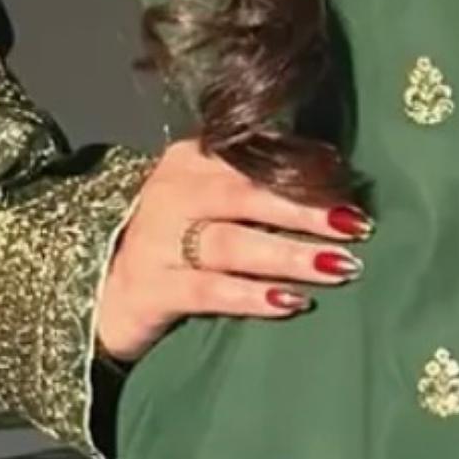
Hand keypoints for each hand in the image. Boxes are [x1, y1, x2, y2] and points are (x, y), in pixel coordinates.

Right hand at [93, 142, 365, 365]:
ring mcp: (156, 242)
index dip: (302, 170)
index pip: (249, 157)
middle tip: (354, 225)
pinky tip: (290, 302)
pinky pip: (209, 291)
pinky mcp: (152, 288)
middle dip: (302, 210)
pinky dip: (252, 296)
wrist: (105, 288)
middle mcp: (170, 193)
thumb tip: (332, 171)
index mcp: (188, 160)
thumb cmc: (174, 239)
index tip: (349, 184)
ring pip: (230, 244)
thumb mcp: (204, 197)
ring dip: (288, 255)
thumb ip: (252, 180)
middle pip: (243, 196)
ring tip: (337, 266)